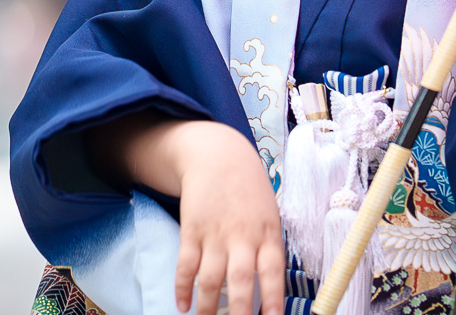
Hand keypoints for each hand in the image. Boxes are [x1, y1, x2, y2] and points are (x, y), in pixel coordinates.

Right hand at [88, 116, 284, 314]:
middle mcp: (243, 236)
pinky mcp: (192, 230)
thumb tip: (267, 290)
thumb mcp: (270, 214)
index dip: (272, 299)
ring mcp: (215, 233)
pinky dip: (182, 289)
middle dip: (237, 314)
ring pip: (210, 280)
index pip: (273, 272)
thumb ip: (268, 248)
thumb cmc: (249, 191)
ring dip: (207, 308)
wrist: (219, 156)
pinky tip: (182, 305)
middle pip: (240, 282)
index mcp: (268, 233)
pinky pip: (185, 266)